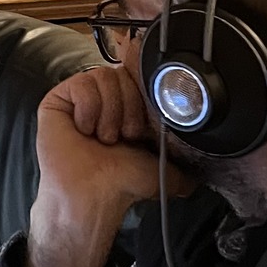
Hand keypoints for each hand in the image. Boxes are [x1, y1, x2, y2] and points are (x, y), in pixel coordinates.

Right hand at [25, 67, 184, 266]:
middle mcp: (104, 99)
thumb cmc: (121, 181)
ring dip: (110, 112)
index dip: (145, 95)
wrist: (93, 194)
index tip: (144, 126)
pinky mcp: (58, 100)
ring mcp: (80, 97)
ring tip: (104, 138)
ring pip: (104, 76)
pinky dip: (88, 109)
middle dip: (130, 108)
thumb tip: (208, 169)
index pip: (141, 75)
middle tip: (124, 137)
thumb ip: (186, 164)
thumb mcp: (163, 168)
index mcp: (128, 107)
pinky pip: (82, 83)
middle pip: (125, 73)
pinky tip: (84, 130)